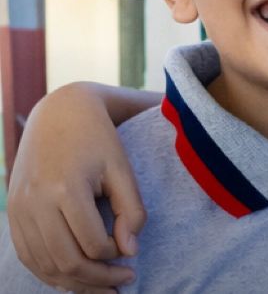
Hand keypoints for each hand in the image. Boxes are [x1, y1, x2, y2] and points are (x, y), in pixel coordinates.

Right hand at [6, 83, 145, 291]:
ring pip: (44, 265)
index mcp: (65, 188)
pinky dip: (51, 273)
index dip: (114, 255)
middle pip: (65, 261)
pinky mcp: (13, 214)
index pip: (91, 243)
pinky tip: (76, 277)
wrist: (58, 115)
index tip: (130, 253)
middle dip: (98, 279)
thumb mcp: (122, 168)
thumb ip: (131, 209)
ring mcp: (19, 210)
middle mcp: (35, 202)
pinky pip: (29, 256)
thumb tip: (130, 251)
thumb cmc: (98, 140)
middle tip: (124, 282)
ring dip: (75, 283)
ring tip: (104, 287)